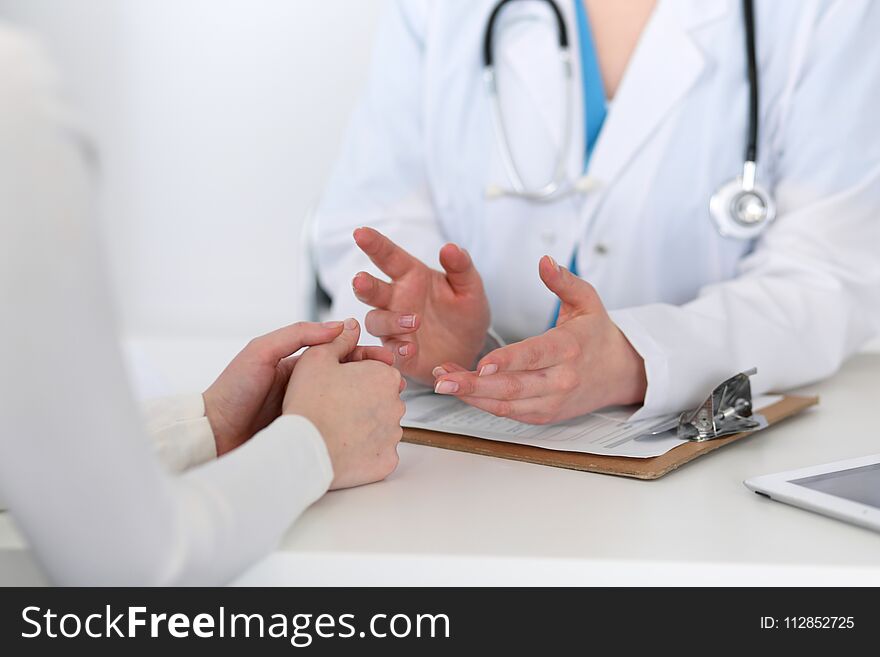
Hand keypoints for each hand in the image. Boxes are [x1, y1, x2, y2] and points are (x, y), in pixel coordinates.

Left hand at [203, 321, 393, 455]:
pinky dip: (355, 424)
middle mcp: (306, 387)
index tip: (385, 356)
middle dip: (374, 376)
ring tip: (390, 401)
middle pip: (348, 377)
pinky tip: (370, 425)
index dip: (364, 352)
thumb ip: (297, 335)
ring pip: (346, 401)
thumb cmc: (232, 389)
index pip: (339, 353)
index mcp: (297, 365)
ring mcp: (309, 411)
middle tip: (395, 380)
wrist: (214, 435)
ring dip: (369, 399)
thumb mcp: (262, 351)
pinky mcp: (308, 434)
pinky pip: (337, 426)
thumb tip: (338, 326)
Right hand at [284, 318, 405, 489]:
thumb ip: (338, 339)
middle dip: (363, 401)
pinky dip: (364, 453)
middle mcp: (396, 405)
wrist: (302, 449)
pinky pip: (378, 454)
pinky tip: (343, 449)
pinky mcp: (386, 462)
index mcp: (385, 377)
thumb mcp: (316, 358)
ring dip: (364, 427)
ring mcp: (393, 436)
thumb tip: (351, 325)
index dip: (355, 377)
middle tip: (334, 407)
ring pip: (381, 428)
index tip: (336, 385)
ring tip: (336, 429)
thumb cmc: (308, 403)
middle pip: (381, 400)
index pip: (377, 372)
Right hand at [352, 227, 490, 384]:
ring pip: (376, 321)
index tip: (360, 232)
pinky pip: (391, 351)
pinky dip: (398, 350)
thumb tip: (450, 247)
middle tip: (361, 281)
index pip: (389, 257)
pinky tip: (410, 348)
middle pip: (371, 290)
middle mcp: (396, 300)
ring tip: (415, 321)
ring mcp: (394, 327)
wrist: (471, 348)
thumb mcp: (470, 288)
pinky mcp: (400, 352)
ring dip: (390, 320)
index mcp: (411, 277)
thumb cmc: (465, 312)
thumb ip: (461, 268)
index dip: (374, 244)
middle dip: (364, 286)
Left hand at [431, 256, 647, 423]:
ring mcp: (553, 401)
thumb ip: (564, 281)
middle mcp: (561, 379)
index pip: (534, 356)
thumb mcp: (588, 301)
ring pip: (507, 405)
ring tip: (442, 382)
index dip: (506, 362)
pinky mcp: (545, 416)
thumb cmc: (597, 334)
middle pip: (514, 387)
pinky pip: (509, 413)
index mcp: (569, 348)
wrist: (620, 373)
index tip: (480, 363)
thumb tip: (545, 261)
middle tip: (442, 380)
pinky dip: (483, 404)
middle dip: (475, 386)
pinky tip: (461, 390)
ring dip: (472, 396)